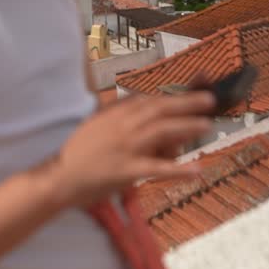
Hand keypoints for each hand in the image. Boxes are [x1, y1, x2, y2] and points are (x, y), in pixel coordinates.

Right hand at [53, 89, 215, 208]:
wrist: (58, 177)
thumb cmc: (79, 152)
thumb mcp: (97, 126)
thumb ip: (120, 116)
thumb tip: (141, 109)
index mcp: (115, 115)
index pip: (149, 100)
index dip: (172, 95)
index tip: (191, 91)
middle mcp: (122, 127)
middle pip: (160, 110)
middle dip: (186, 103)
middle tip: (210, 100)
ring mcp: (125, 148)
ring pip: (161, 132)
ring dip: (187, 126)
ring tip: (207, 124)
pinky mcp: (126, 171)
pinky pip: (156, 168)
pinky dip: (178, 169)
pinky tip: (196, 170)